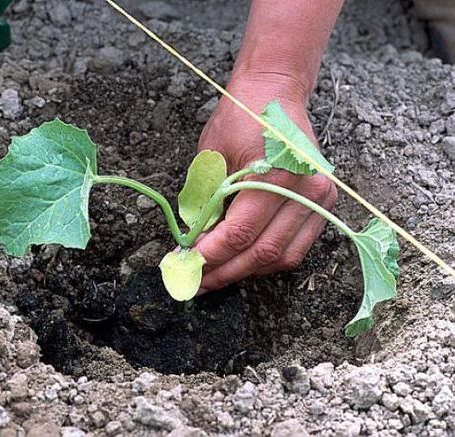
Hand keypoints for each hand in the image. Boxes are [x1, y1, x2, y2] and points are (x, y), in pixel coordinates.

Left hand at [195, 73, 337, 290]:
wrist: (274, 94)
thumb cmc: (239, 119)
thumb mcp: (211, 157)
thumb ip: (205, 203)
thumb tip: (195, 245)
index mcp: (276, 175)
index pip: (239, 233)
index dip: (210, 256)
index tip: (184, 266)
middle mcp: (305, 190)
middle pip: (262, 252)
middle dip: (224, 272)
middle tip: (195, 282)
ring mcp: (320, 198)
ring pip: (282, 256)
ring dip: (246, 271)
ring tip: (216, 276)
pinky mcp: (324, 203)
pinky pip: (297, 247)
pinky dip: (268, 260)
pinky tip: (243, 262)